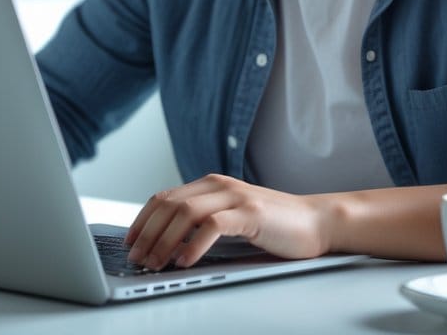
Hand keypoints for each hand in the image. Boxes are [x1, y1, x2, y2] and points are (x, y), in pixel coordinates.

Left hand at [124, 173, 329, 269]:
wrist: (316, 222)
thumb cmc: (274, 225)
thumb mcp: (231, 218)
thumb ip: (204, 221)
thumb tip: (167, 242)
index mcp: (212, 185)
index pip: (165, 197)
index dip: (142, 219)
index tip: (130, 241)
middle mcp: (220, 186)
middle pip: (169, 204)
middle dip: (147, 233)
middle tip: (136, 257)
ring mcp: (236, 198)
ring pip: (185, 212)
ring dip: (164, 240)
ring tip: (155, 262)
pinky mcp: (251, 214)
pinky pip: (213, 225)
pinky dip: (194, 244)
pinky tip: (185, 260)